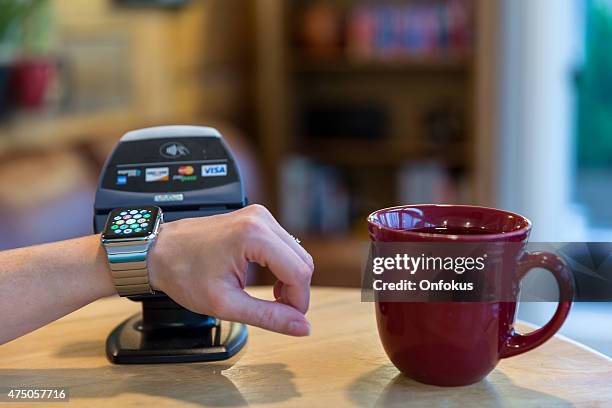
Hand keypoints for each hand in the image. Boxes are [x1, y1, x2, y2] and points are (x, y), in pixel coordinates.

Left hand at [149, 204, 313, 335]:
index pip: (299, 272)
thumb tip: (301, 326)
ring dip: (290, 280)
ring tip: (270, 298)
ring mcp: (260, 216)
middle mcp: (261, 219)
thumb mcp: (226, 304)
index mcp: (254, 235)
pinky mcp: (258, 219)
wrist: (159, 251)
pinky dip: (283, 268)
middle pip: (303, 262)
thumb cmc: (183, 273)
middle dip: (296, 292)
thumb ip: (268, 316)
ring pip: (297, 254)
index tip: (288, 319)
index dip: (298, 301)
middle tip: (278, 312)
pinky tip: (268, 282)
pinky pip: (285, 246)